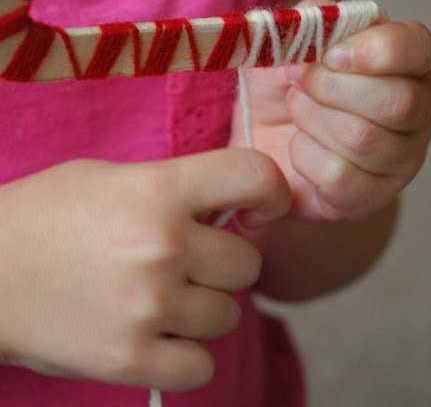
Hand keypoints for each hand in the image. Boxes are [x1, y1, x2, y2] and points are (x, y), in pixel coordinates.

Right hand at [0, 150, 288, 389]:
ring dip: (205, 308)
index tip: (263, 207)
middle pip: (249, 263)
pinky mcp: (128, 360)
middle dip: (224, 262)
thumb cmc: (47, 213)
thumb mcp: (113, 177)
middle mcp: (163, 245)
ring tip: (162, 296)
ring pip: (229, 315)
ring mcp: (148, 307)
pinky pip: (200, 366)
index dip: (272, 191)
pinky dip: (186, 354)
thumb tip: (229, 208)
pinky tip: (158, 334)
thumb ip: (176, 188)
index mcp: (159, 189)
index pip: (253, 176)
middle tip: (188, 261)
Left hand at [232, 0, 430, 219]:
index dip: (376, 50)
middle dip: (330, 88)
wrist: (264, 137)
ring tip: (296, 109)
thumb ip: (311, 20)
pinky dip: (305, 157)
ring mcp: (401, 159)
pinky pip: (341, 176)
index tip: (330, 55)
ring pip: (364, 139)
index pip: (417, 48)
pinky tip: (299, 147)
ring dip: (311, 119)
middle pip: (396, 101)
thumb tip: (325, 20)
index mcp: (405, 63)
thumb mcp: (291, 41)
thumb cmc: (286, 84)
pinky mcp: (372, 197)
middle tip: (297, 82)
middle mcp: (417, 111)